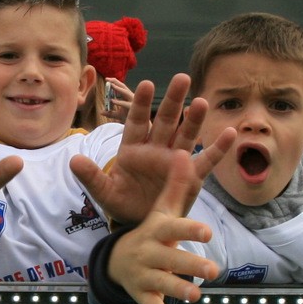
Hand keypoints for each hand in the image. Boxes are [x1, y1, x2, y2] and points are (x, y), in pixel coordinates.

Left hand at [70, 73, 234, 227]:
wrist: (140, 225)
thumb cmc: (122, 204)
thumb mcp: (104, 193)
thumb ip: (91, 177)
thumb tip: (73, 161)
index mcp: (133, 149)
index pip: (137, 122)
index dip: (142, 104)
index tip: (147, 84)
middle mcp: (156, 149)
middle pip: (166, 121)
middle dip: (173, 101)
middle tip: (182, 78)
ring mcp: (174, 162)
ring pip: (186, 136)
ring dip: (194, 120)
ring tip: (202, 102)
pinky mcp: (190, 178)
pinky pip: (205, 162)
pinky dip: (217, 149)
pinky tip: (229, 134)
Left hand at [102, 79, 134, 121]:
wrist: (137, 127)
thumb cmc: (129, 119)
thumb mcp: (117, 115)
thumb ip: (110, 113)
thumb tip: (101, 112)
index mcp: (128, 97)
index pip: (121, 87)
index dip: (114, 82)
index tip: (107, 79)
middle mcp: (131, 97)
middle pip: (124, 86)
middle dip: (115, 82)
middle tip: (107, 79)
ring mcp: (133, 102)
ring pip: (126, 93)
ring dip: (118, 89)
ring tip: (111, 85)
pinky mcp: (134, 108)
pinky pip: (126, 104)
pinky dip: (119, 102)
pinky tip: (112, 101)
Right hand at [108, 152, 219, 303]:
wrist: (119, 259)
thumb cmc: (152, 232)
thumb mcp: (163, 211)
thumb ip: (177, 186)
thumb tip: (185, 153)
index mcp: (157, 231)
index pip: (174, 228)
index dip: (189, 230)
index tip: (207, 232)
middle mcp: (150, 252)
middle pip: (171, 258)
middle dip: (191, 264)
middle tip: (213, 271)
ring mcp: (145, 275)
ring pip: (163, 283)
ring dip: (179, 290)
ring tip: (196, 296)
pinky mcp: (143, 295)